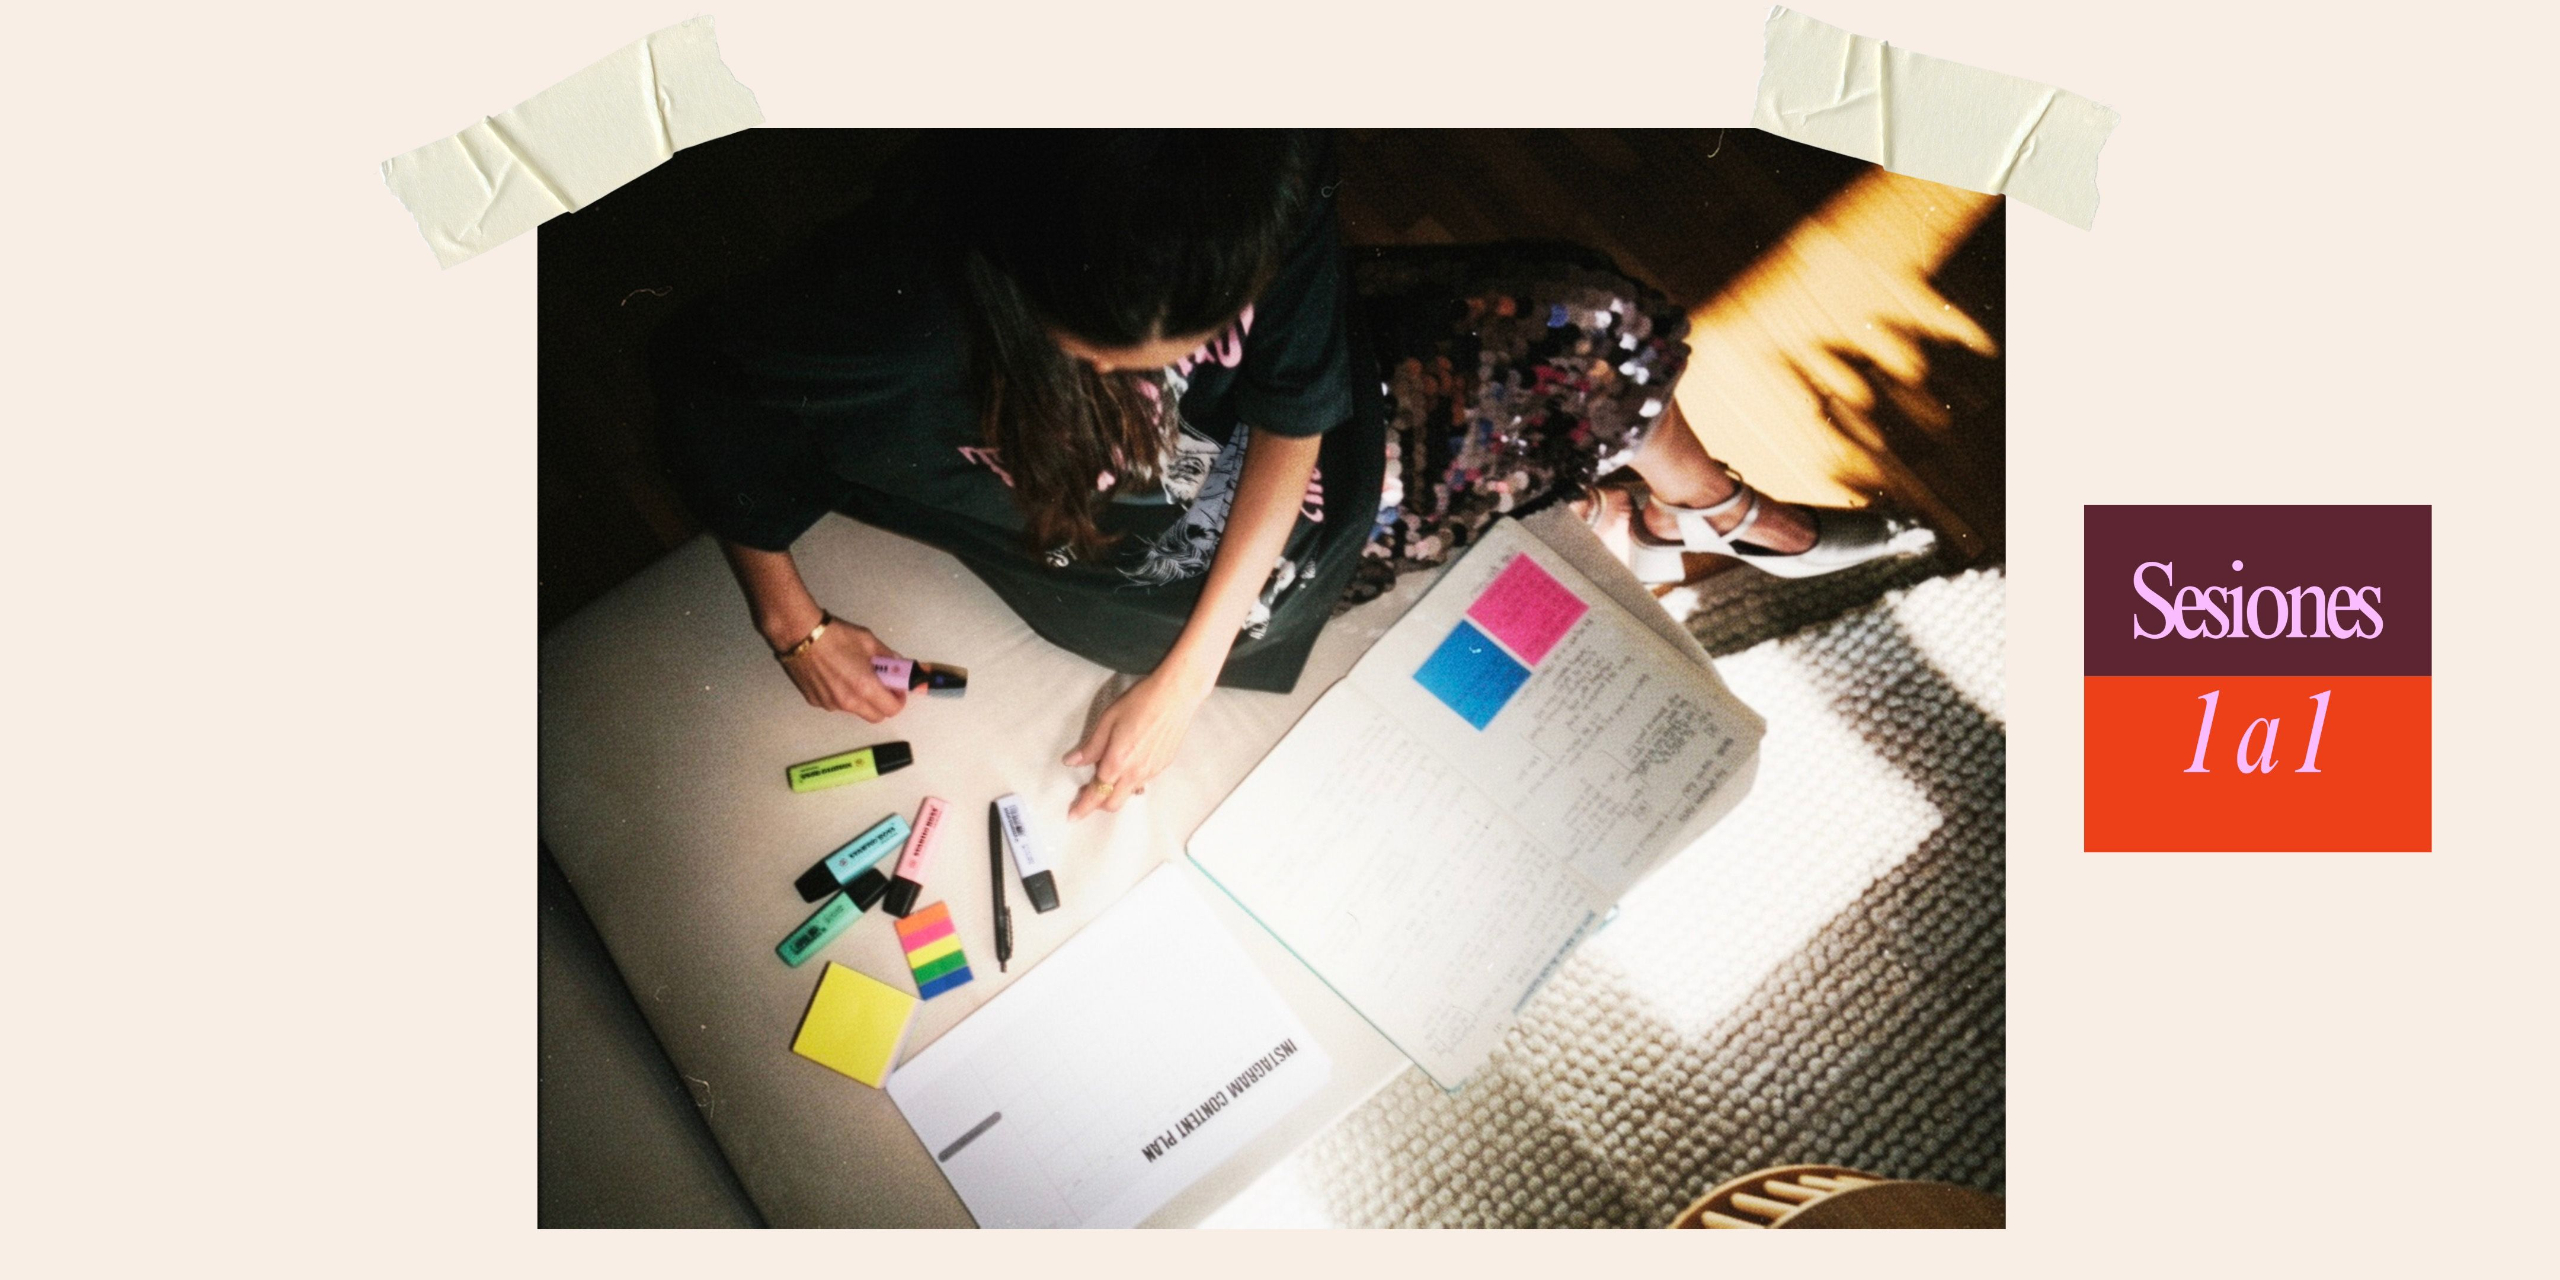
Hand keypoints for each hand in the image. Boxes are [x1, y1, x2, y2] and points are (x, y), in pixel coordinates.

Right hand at [775, 616, 907, 721]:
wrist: (799, 634)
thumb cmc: (835, 636)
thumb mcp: (868, 641)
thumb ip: (888, 657)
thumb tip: (898, 665)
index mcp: (865, 688)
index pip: (892, 709)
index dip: (898, 700)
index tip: (896, 688)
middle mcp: (848, 702)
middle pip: (875, 717)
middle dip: (882, 704)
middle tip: (880, 685)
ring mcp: (830, 705)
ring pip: (855, 710)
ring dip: (861, 699)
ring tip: (852, 675)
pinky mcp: (814, 701)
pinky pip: (836, 704)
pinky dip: (841, 695)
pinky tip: (834, 675)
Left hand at [1064, 667, 1211, 818]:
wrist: (1176, 696)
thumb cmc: (1141, 702)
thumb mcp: (1108, 720)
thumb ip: (1091, 746)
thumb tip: (1073, 761)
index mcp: (1118, 760)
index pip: (1096, 793)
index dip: (1083, 806)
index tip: (1073, 815)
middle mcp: (1135, 772)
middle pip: (1112, 804)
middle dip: (1097, 804)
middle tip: (1086, 793)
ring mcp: (1151, 771)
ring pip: (1128, 795)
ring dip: (1114, 793)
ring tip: (1106, 778)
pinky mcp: (1162, 766)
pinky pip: (1142, 783)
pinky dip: (1130, 782)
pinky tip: (1127, 767)